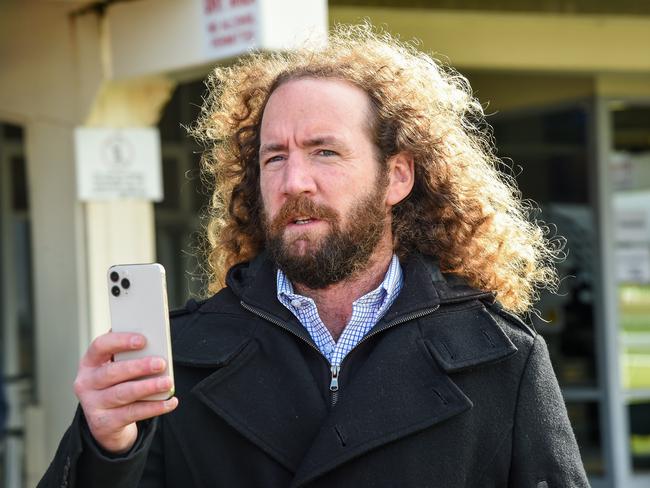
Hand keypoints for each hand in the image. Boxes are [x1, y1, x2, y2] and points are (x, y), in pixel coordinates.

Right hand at [73, 331, 178, 453]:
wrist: (106, 424)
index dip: (120, 341)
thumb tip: (156, 346)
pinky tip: (170, 402)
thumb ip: (131, 357)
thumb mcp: (118, 369)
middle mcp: (86, 383)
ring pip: (122, 394)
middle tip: (161, 363)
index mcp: (90, 363)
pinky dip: (154, 407)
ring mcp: (93, 405)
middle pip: (112, 372)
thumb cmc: (118, 385)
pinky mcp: (104, 423)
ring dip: (147, 387)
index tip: (143, 340)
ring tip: (167, 383)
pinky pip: (132, 413)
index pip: (99, 346)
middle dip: (138, 367)